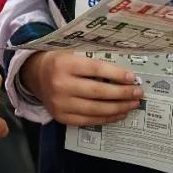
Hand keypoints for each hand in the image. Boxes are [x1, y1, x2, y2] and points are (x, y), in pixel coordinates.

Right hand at [20, 51, 141, 126]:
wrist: (34, 75)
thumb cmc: (59, 60)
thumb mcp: (71, 51)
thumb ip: (92, 58)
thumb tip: (122, 70)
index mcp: (64, 64)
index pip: (95, 70)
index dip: (116, 74)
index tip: (132, 77)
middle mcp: (61, 85)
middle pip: (98, 92)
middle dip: (122, 93)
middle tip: (138, 92)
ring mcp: (60, 104)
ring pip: (95, 109)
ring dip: (118, 108)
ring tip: (133, 104)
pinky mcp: (61, 117)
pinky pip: (88, 121)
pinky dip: (106, 118)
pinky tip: (119, 113)